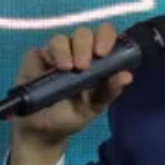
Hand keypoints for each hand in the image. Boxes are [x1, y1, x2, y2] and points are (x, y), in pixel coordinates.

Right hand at [9, 23, 133, 159]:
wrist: (43, 131)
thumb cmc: (71, 115)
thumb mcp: (93, 107)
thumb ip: (109, 91)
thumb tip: (127, 76)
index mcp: (96, 59)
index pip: (105, 36)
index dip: (106, 37)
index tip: (103, 52)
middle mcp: (77, 51)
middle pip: (83, 33)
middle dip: (85, 45)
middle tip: (83, 66)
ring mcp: (56, 53)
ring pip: (62, 38)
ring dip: (66, 50)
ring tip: (67, 68)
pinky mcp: (37, 57)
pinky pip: (43, 49)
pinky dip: (51, 55)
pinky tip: (54, 67)